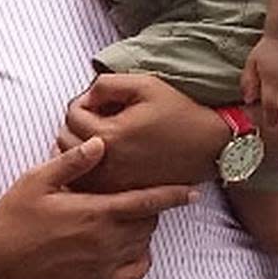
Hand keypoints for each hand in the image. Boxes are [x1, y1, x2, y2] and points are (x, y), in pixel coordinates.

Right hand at [0, 136, 195, 278]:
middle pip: (148, 222)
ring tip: (128, 218)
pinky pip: (135, 270)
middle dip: (150, 208)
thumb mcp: (39, 179)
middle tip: (136, 197)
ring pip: (143, 244)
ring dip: (143, 230)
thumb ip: (73, 162)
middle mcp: (106, 239)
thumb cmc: (15, 215)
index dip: (172, 195)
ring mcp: (104, 263)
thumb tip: (101, 143)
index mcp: (95, 211)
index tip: (192, 190)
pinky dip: (140, 258)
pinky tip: (129, 248)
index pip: (147, 201)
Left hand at [57, 72, 228, 190]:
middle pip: (66, 141)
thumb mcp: (144, 85)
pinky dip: (88, 168)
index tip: (103, 100)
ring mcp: (113, 184)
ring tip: (102, 133)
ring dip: (79, 146)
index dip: (84, 101)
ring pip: (74, 165)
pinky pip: (88, 182)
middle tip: (101, 115)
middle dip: (77, 123)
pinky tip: (104, 155)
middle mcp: (107, 165)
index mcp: (109, 136)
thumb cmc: (180, 112)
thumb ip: (106, 85)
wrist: (211, 146)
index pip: (72, 116)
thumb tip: (86, 96)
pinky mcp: (122, 193)